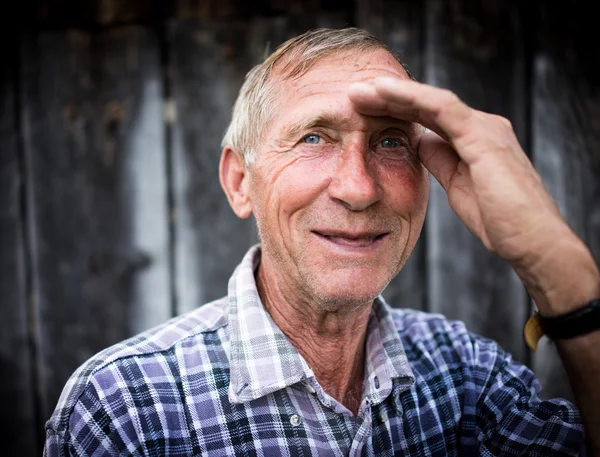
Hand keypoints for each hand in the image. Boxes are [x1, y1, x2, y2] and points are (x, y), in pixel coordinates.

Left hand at [348, 77, 598, 312]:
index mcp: (474, 140)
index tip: (362, 113)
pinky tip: (384, 91)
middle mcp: (481, 127)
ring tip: (359, 90)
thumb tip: (418, 144)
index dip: (395, 113)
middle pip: (426, 106)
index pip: (428, 118)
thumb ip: (441, 162)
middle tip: (353, 94)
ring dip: (392, 92)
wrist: (534, 243)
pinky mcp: (484, 136)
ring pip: (431, 100)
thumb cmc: (500, 222)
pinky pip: (441, 108)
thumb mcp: (459, 188)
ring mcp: (485, 128)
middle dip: (388, 99)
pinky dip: (411, 97)